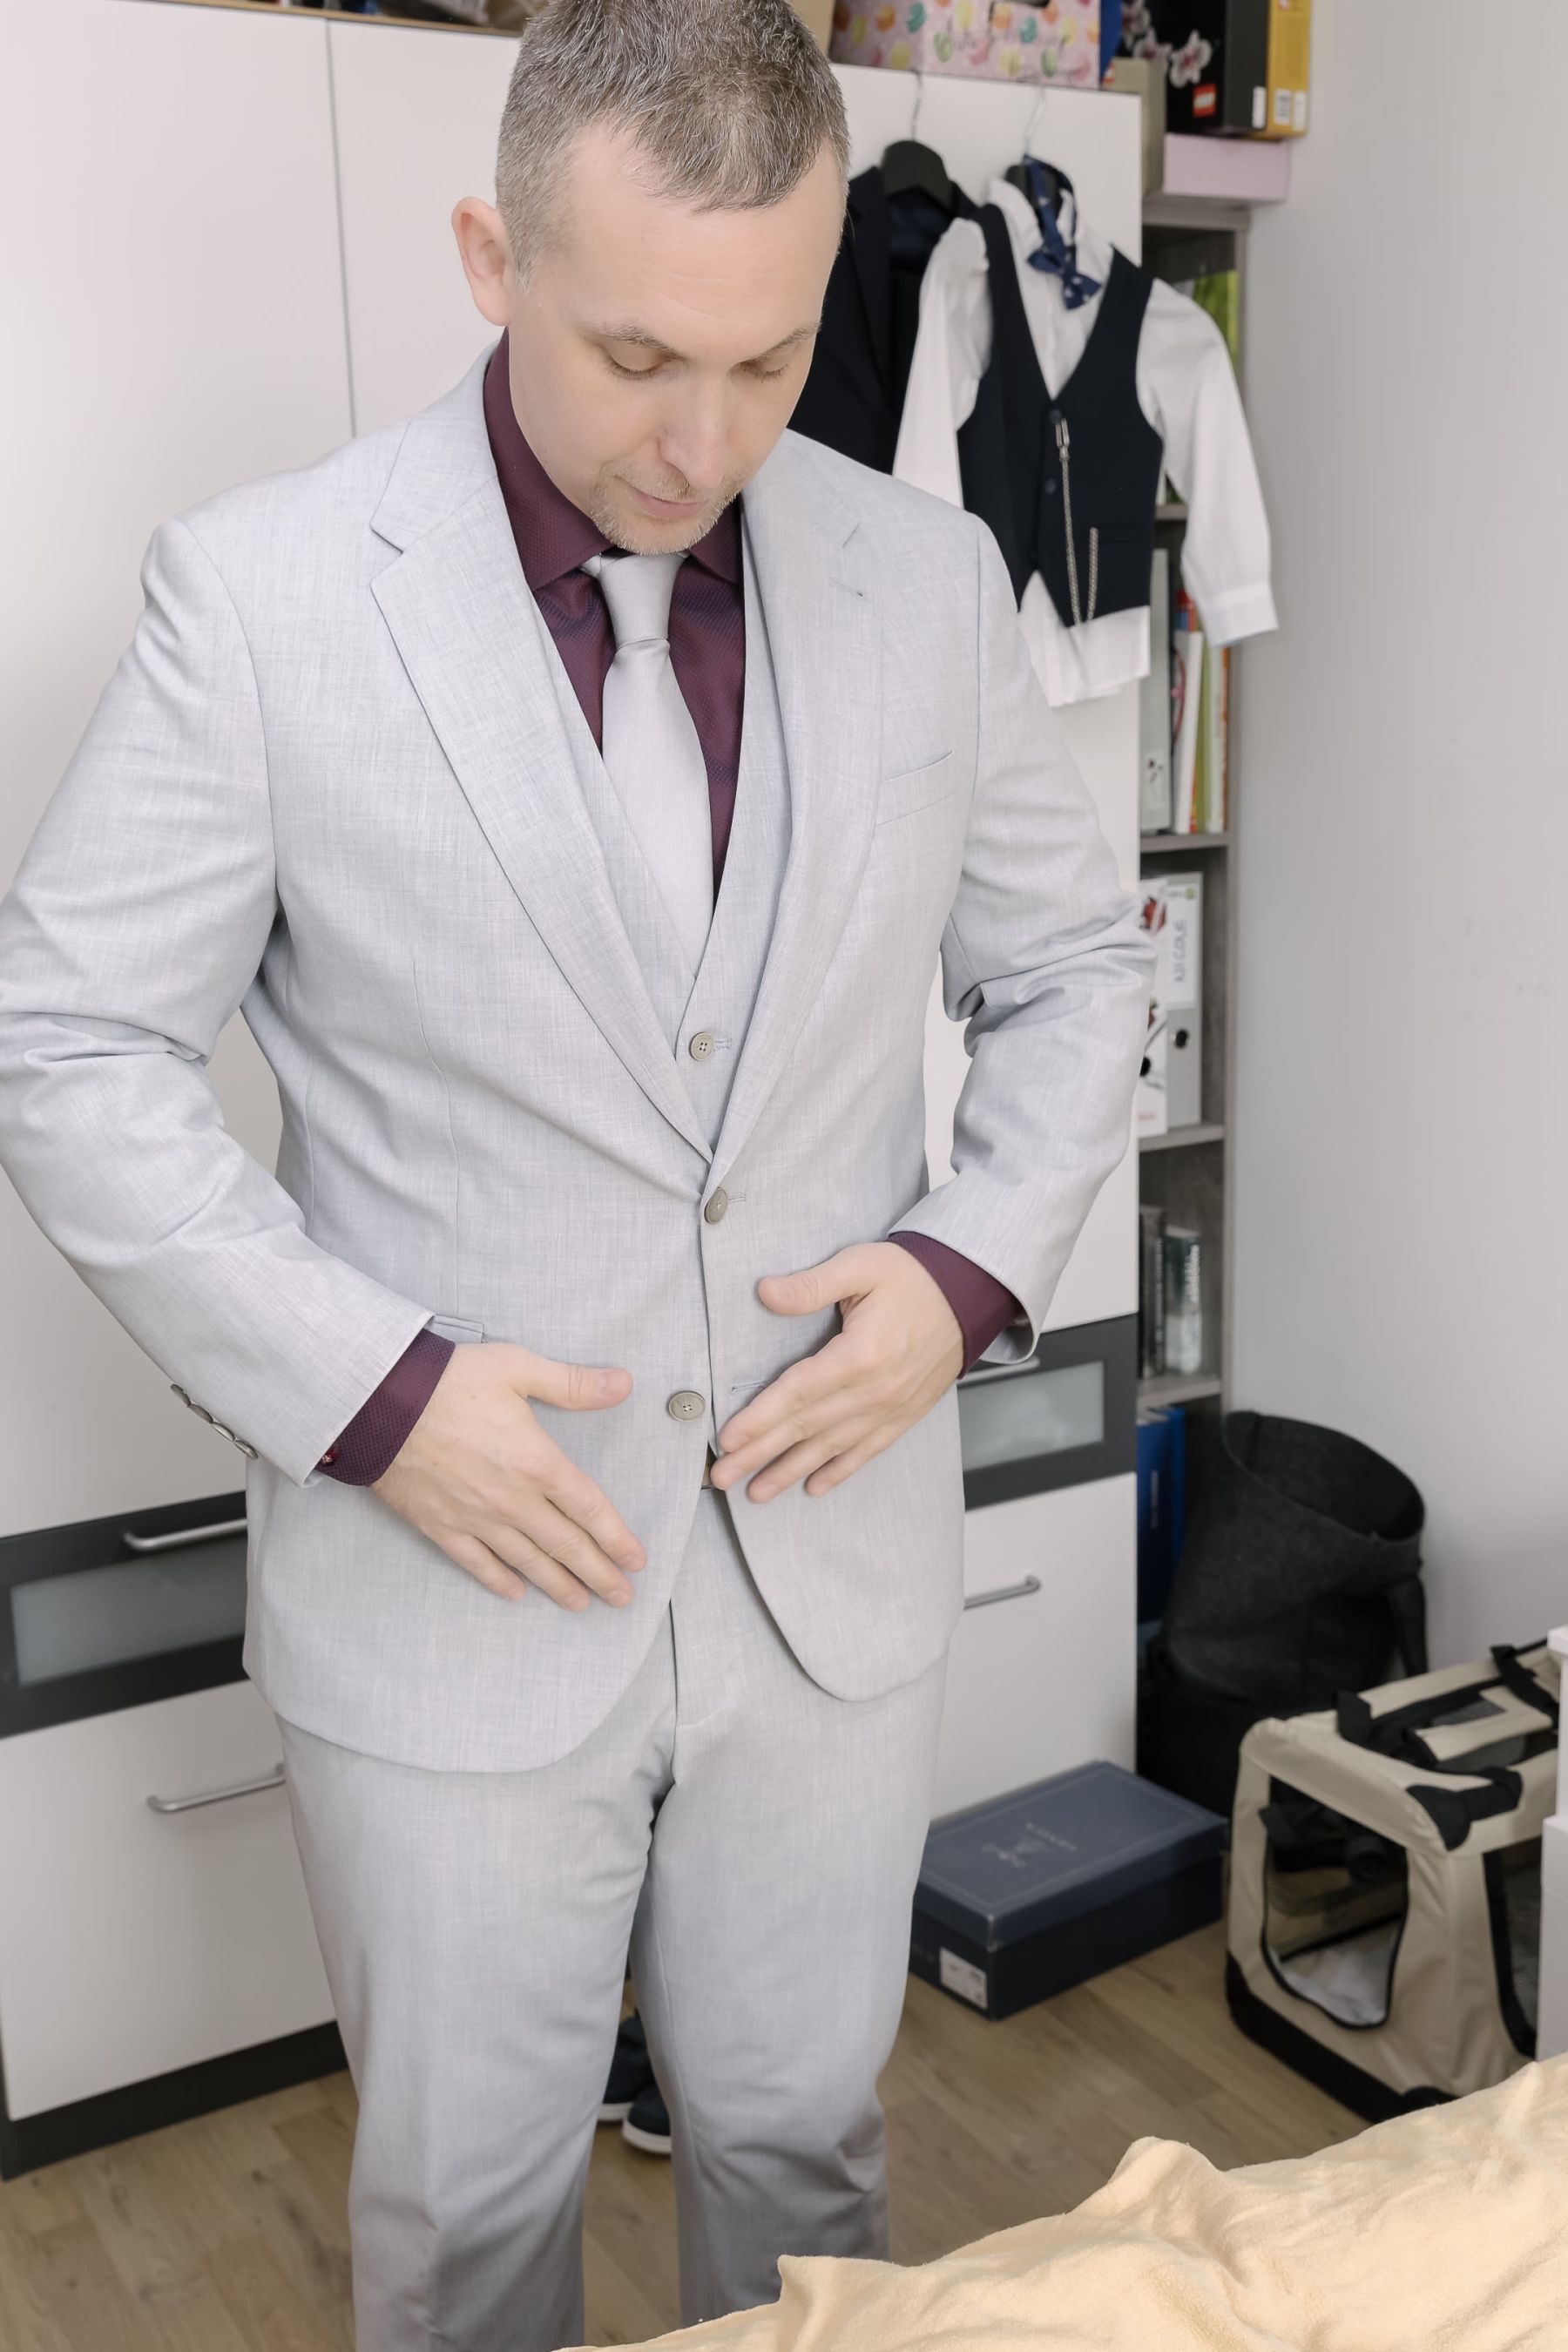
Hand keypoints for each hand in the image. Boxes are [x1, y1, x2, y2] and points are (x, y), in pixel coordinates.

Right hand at [371, 1344, 646, 1609]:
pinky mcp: (441, 1525)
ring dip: (557, 1585)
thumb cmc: (449, 1380)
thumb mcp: (518, 1367)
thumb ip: (572, 1383)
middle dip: (598, 1574)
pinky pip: (476, 1562)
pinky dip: (499, 1580)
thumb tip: (622, 1383)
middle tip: (621, 1598)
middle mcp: (512, 1499)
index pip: (590, 1509)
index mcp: (538, 1462)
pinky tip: (516, 1593)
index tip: (637, 1560)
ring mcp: (476, 1518)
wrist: (380, 1402)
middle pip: (565, 1545)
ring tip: (580, 1604)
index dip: (617, 1538)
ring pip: (527, 1561)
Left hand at [711, 1242, 964, 1504]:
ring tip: (757, 1493)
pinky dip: (839, 1472)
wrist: (967, 1293)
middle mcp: (875, 1391)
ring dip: (790, 1472)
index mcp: (859, 1355)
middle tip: (722, 1476)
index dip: (758, 1419)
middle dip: (759, 1455)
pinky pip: (866, 1450)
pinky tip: (814, 1487)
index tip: (727, 1440)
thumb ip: (811, 1284)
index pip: (797, 1393)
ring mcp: (891, 1408)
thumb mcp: (859, 1266)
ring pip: (831, 1448)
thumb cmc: (911, 1277)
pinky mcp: (904, 1415)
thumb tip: (765, 1292)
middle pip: (805, 1428)